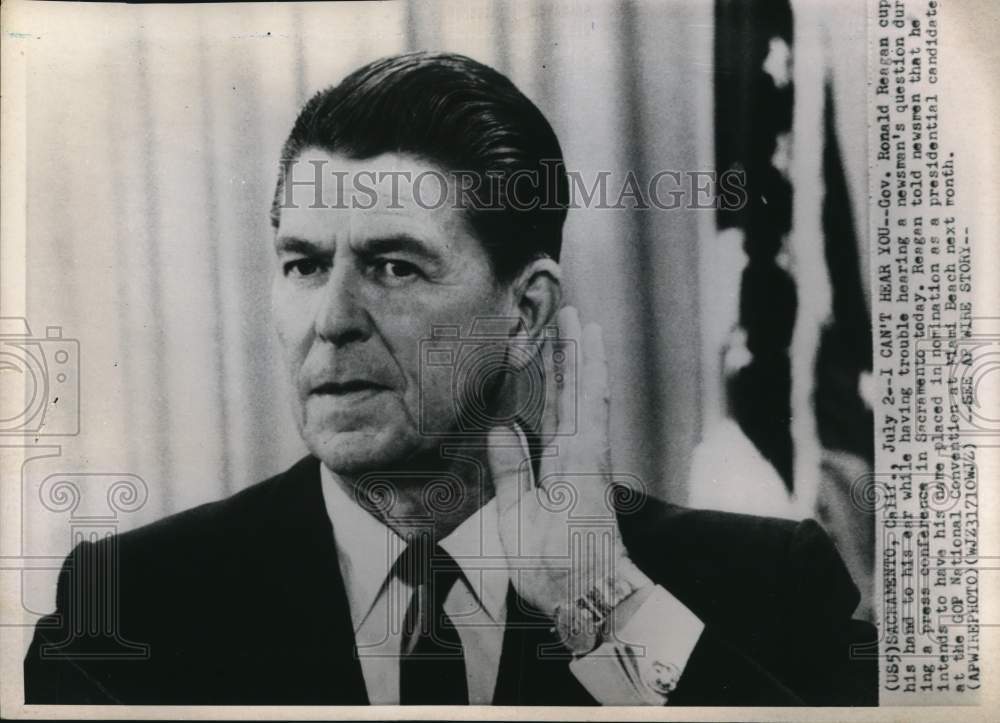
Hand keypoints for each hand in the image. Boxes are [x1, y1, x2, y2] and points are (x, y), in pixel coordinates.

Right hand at [488, 306, 650, 653]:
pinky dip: (574, 404)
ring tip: (570, 344)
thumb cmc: (557, 562)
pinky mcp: (583, 479)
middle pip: (584, 392)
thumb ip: (512, 471)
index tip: (572, 320)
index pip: (577, 393)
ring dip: (578, 373)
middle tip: (573, 316)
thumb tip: (499, 426)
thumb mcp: (523, 520)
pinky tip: (564, 398)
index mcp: (574, 456)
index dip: (576, 355)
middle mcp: (586, 453)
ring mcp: (587, 465)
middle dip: (579, 353)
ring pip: (584, 408)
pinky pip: (578, 429)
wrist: (592, 596)